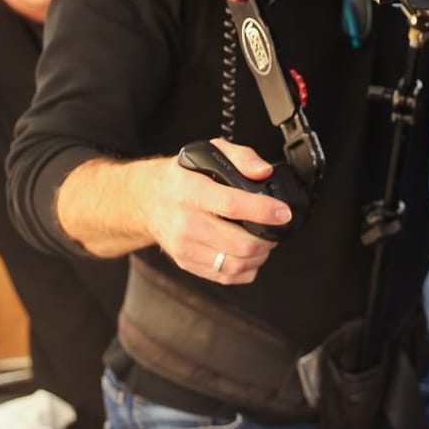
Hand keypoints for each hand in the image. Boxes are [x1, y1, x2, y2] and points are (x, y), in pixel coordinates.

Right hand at [145, 138, 288, 285]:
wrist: (145, 199)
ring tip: (264, 243)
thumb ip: (241, 157)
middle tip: (275, 230)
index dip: (264, 211)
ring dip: (259, 256)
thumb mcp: (208, 152)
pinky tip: (249, 257)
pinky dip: (245, 270)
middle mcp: (185, 221)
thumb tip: (263, 172)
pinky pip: (224, 276)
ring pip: (234, 264)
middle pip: (239, 243)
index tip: (283, 213)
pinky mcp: (185, 262)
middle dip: (267, 239)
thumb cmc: (180, 177)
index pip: (233, 205)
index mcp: (191, 191)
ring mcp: (183, 246)